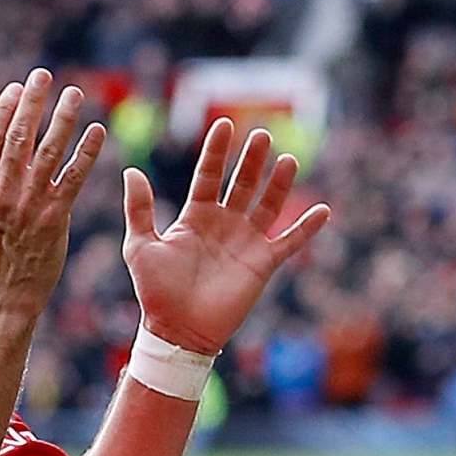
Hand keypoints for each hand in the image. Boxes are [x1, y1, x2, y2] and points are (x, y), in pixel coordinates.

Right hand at [0, 69, 104, 320]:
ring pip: (49, 151)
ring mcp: (29, 203)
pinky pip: (73, 178)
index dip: (4, 110)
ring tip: (75, 94)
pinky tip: (98, 132)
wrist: (0, 299)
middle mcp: (2, 191)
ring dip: (63, 118)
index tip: (17, 89)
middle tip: (44, 75)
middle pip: (19, 136)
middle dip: (33, 102)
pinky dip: (87, 153)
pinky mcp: (54, 218)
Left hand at [120, 118, 331, 353]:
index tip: (224, 124)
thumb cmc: (156, 293)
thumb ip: (139, 209)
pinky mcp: (262, 264)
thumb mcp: (140, 246)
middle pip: (242, 184)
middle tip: (261, 134)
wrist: (178, 332)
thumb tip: (131, 171)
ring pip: (267, 205)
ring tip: (288, 159)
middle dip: (251, 160)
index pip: (208, 176)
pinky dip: (307, 228)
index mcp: (195, 217)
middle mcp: (223, 225)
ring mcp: (245, 243)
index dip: (217, 152)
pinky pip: (289, 242)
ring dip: (279, 183)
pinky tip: (324, 210)